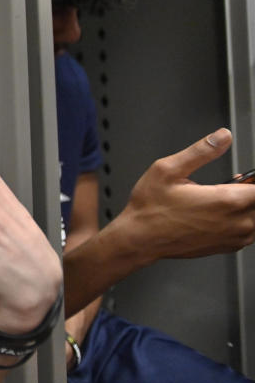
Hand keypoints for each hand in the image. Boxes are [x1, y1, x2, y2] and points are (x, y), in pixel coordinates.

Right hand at [109, 128, 254, 262]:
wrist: (140, 239)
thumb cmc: (150, 208)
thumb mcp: (168, 169)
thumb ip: (200, 151)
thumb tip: (223, 136)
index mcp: (226, 200)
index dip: (254, 178)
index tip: (245, 176)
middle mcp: (235, 222)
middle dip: (251, 189)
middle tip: (237, 180)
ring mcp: (234, 237)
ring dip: (248, 205)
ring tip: (227, 193)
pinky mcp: (228, 246)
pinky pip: (250, 231)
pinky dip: (244, 219)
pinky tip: (223, 209)